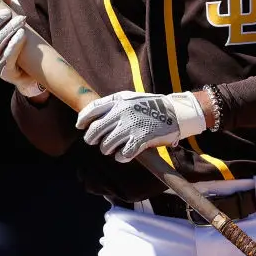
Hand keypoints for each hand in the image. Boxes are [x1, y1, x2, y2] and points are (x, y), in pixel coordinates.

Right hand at [0, 0, 44, 97]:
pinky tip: (22, 34)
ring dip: (9, 30)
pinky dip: (14, 44)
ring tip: (21, 19)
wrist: (31, 67)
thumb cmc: (16, 39)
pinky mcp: (5, 73)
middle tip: (8, 12)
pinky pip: (8, 57)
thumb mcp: (11, 20)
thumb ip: (5, 4)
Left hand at [75, 91, 206, 162]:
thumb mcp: (130, 98)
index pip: (92, 110)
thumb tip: (92, 118)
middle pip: (95, 131)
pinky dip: (121, 157)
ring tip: (113, 149)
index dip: (83, 120)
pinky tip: (124, 155)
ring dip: (108, 150)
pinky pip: (122, 155)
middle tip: (98, 143)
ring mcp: (131, 126)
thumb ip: (113, 105)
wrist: (174, 112)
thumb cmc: (149, 106)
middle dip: (93, 139)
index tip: (80, 127)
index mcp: (118, 100)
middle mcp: (122, 112)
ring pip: (106, 145)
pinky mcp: (141, 139)